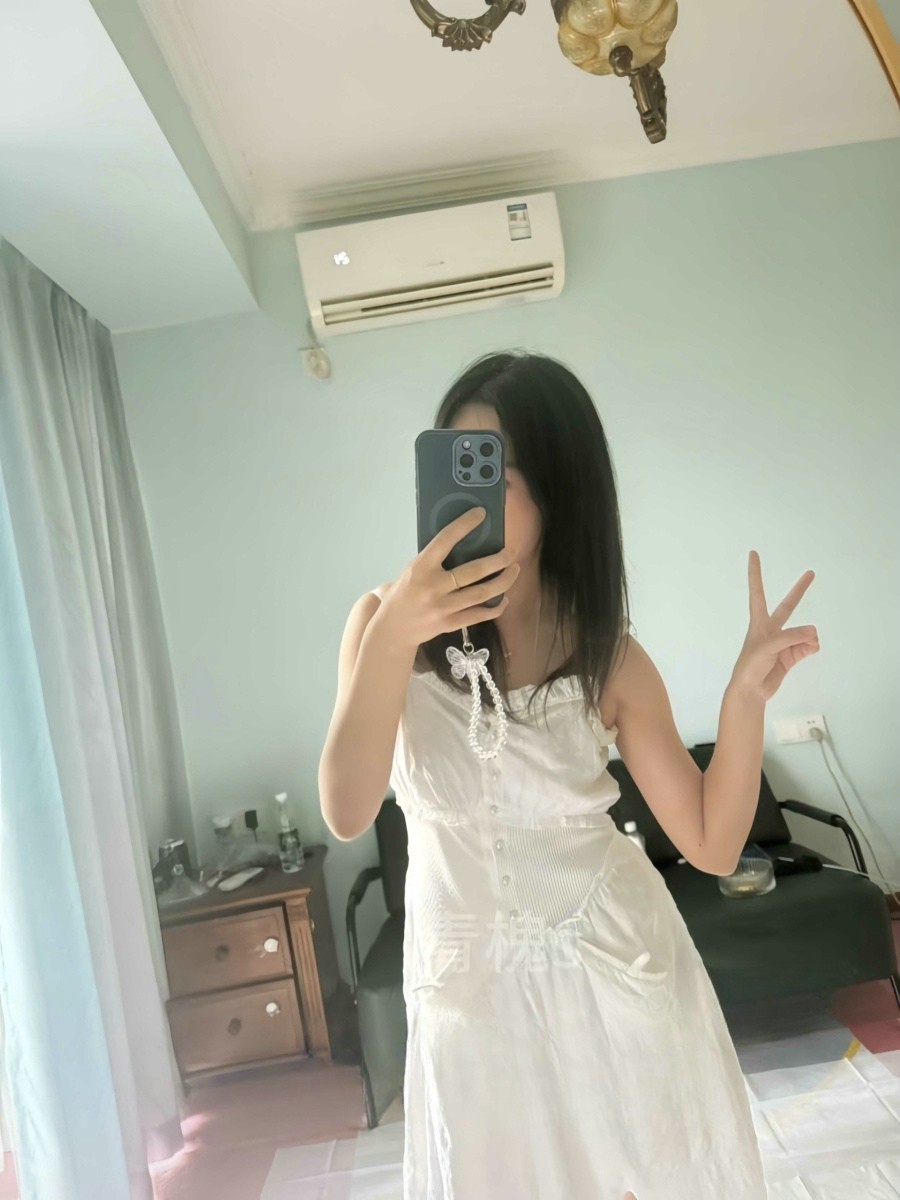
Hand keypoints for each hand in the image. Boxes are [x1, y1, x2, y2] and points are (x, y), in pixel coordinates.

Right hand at [373, 508, 519, 651]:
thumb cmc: (404, 594)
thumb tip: (462, 540)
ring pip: (482, 593)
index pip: (445, 540)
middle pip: (475, 570)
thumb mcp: (412, 571)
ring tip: (514, 570)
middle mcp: (433, 586)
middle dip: (499, 559)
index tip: (481, 514)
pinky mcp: (450, 624)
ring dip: (504, 580)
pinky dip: (496, 606)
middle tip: (511, 551)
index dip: (464, 525)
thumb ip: (433, 559)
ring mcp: (443, 607)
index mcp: (421, 567)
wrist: (393, 629)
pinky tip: (504, 598)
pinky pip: (480, 614)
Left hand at [730, 550, 819, 702]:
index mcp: (759, 622)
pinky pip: (808, 646)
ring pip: (804, 632)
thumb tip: (814, 632)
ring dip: (809, 636)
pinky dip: (812, 646)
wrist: (750, 691)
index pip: (757, 592)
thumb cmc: (750, 666)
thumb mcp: (768, 647)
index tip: (753, 553)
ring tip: (808, 644)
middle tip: (811, 573)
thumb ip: (791, 637)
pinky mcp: (791, 655)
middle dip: (799, 590)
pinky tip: (811, 648)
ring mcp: (783, 642)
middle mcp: (772, 629)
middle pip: (789, 605)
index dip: (755, 573)